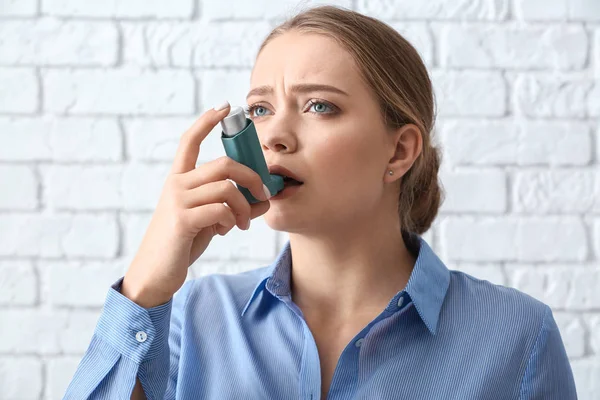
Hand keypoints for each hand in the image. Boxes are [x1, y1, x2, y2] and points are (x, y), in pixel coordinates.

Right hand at [121, 103, 271, 307]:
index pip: (190, 141)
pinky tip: (225, 231)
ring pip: (227, 188)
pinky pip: (222, 210)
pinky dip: (232, 220)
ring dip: (245, 207)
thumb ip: (231, 206)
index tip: (226, 106)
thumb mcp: (208, 221)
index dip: (207, 121)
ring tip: (243, 224)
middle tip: (264, 194)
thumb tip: (264, 199)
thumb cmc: (181, 243)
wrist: (155, 274)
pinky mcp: (183, 220)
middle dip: (252, 177)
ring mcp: (178, 201)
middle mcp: (176, 184)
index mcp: (179, 180)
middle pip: (224, 163)